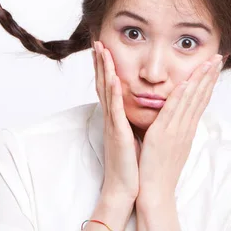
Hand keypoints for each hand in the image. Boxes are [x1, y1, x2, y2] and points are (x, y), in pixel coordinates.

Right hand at [92, 41, 141, 200]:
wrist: (126, 188)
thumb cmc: (130, 164)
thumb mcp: (130, 136)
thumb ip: (129, 121)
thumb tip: (134, 109)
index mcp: (115, 118)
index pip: (108, 87)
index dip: (105, 67)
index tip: (104, 49)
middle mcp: (111, 118)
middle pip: (102, 83)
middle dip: (100, 62)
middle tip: (97, 42)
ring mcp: (112, 124)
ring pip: (106, 91)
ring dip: (104, 69)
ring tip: (101, 50)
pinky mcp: (118, 132)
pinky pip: (114, 109)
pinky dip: (112, 91)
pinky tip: (112, 76)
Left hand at [137, 53, 223, 200]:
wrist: (156, 193)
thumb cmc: (160, 170)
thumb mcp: (172, 145)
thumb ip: (177, 128)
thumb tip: (181, 117)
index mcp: (187, 129)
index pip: (201, 100)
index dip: (209, 81)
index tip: (214, 65)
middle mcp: (185, 128)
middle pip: (201, 97)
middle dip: (210, 75)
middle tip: (220, 57)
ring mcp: (175, 131)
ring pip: (190, 101)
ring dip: (199, 80)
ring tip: (208, 63)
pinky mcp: (161, 136)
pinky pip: (172, 113)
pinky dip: (179, 97)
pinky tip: (184, 83)